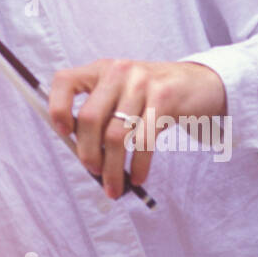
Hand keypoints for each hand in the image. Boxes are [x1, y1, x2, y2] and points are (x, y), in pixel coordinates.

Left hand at [48, 59, 225, 198]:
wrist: (200, 83)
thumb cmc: (152, 96)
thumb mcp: (122, 93)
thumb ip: (100, 114)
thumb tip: (82, 154)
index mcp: (100, 69)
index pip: (64, 81)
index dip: (57, 108)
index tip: (63, 134)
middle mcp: (118, 72)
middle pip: (89, 119)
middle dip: (88, 153)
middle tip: (93, 172)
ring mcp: (142, 83)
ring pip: (115, 136)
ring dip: (112, 169)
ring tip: (114, 186)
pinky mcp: (165, 99)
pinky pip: (144, 141)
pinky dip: (139, 166)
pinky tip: (138, 178)